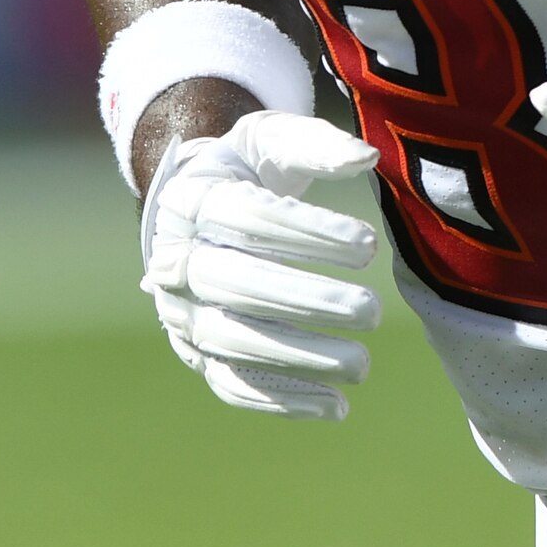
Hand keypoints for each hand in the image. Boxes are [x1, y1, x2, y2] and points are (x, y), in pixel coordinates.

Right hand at [141, 112, 385, 419]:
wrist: (199, 211)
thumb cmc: (249, 170)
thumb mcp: (274, 141)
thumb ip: (317, 145)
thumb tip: (368, 158)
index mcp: (191, 199)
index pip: (245, 216)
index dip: (306, 233)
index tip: (369, 245)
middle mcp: (174, 258)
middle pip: (232, 284)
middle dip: (305, 302)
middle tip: (372, 312)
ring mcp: (180, 311)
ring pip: (229, 341)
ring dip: (297, 359)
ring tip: (361, 364)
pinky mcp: (195, 351)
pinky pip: (230, 383)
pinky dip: (280, 401)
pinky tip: (335, 405)